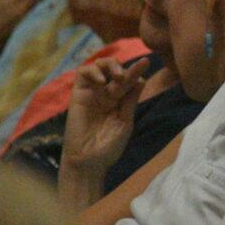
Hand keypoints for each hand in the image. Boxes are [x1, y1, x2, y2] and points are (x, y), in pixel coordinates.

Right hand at [62, 57, 149, 176]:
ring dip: (108, 65)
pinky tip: (101, 81)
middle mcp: (106, 94)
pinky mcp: (78, 94)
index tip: (146, 62)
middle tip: (126, 76)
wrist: (89, 162)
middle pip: (115, 70)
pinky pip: (82, 73)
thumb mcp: (125, 122)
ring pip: (98, 66)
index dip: (136, 71)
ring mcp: (92, 93)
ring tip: (117, 76)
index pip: (129, 81)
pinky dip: (92, 71)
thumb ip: (130, 101)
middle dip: (123, 67)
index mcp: (120, 101)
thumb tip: (141, 80)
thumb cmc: (109, 147)